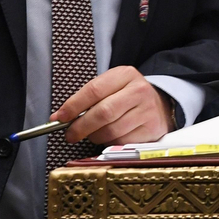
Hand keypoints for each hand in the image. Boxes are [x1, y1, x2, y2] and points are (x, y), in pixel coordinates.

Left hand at [52, 66, 171, 146]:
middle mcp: (139, 91)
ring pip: (112, 131)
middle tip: (70, 134)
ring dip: (95, 137)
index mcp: (125, 75)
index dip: (73, 106)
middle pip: (103, 113)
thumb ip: (87, 99)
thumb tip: (59, 117)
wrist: (159, 105)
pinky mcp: (151, 130)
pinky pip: (122, 143)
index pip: (94, 90)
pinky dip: (110, 144)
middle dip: (81, 127)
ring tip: (92, 134)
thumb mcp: (111, 87)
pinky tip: (109, 138)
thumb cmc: (126, 97)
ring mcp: (147, 111)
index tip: (59, 117)